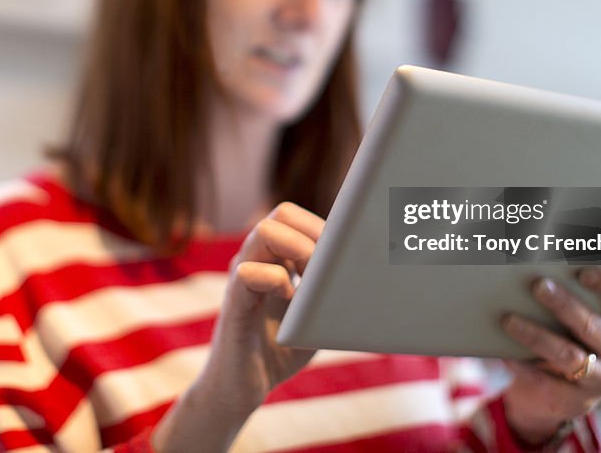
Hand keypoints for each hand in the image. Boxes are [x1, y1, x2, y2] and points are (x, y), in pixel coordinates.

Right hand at [152, 202, 323, 451]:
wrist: (243, 387)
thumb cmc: (281, 349)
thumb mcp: (315, 317)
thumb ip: (331, 294)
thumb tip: (366, 277)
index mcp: (276, 258)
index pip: (296, 217)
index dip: (322, 226)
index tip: (343, 252)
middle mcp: (257, 260)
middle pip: (282, 214)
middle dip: (313, 231)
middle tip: (328, 265)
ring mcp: (242, 277)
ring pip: (264, 231)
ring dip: (299, 249)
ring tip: (312, 278)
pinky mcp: (234, 302)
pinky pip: (248, 272)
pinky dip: (275, 280)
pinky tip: (290, 299)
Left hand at [500, 267, 600, 444]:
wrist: (547, 394)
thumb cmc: (557, 339)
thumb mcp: (565, 319)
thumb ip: (560, 294)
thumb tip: (524, 270)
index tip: (583, 273)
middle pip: (593, 325)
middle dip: (563, 304)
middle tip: (537, 286)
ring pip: (569, 355)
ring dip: (537, 335)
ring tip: (509, 320)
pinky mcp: (577, 402)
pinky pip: (546, 382)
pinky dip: (523, 366)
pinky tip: (505, 355)